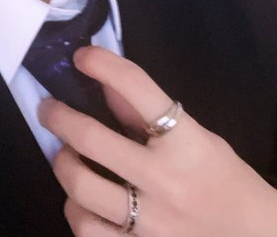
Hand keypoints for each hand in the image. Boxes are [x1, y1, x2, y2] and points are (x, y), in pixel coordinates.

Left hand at [38, 46, 276, 236]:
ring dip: (62, 163)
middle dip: (59, 116)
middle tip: (48, 108)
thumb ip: (150, 116)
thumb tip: (106, 83)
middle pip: (92, 137)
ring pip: (81, 186)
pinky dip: (76, 210)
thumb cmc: (227, 183)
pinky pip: (86, 230)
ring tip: (64, 155)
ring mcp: (151, 222)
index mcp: (187, 143)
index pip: (137, 88)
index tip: (83, 57)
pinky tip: (81, 200)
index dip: (103, 64)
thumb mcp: (199, 138)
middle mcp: (166, 181)